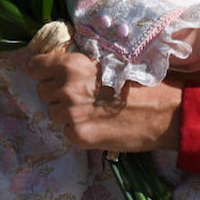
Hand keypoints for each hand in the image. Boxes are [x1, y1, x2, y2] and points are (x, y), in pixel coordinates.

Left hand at [26, 51, 182, 151]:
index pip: (34, 66)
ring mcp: (70, 115)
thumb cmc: (142, 82)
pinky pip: (65, 132)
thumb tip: (59, 69)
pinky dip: (77, 130)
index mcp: (73, 65)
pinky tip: (97, 125)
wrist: (164, 112)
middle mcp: (66, 89)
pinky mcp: (78, 136)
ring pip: (52, 113)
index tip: (49, 74)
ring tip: (91, 111)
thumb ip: (81, 67)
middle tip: (81, 95)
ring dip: (66, 113)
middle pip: (42, 91)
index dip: (42, 70)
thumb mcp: (109, 62)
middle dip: (57, 93)